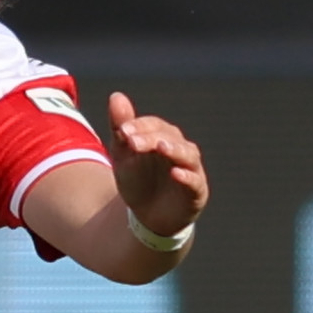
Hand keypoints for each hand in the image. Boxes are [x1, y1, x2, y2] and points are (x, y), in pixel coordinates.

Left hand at [106, 91, 206, 238]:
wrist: (147, 216)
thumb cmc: (138, 180)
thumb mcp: (123, 154)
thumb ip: (120, 126)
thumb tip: (116, 96)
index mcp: (163, 137)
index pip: (153, 125)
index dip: (139, 125)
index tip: (122, 131)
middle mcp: (180, 149)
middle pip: (169, 136)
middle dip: (150, 137)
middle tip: (132, 141)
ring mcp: (191, 170)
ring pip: (188, 154)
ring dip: (174, 149)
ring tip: (161, 147)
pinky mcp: (197, 192)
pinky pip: (195, 182)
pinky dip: (187, 176)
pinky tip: (175, 173)